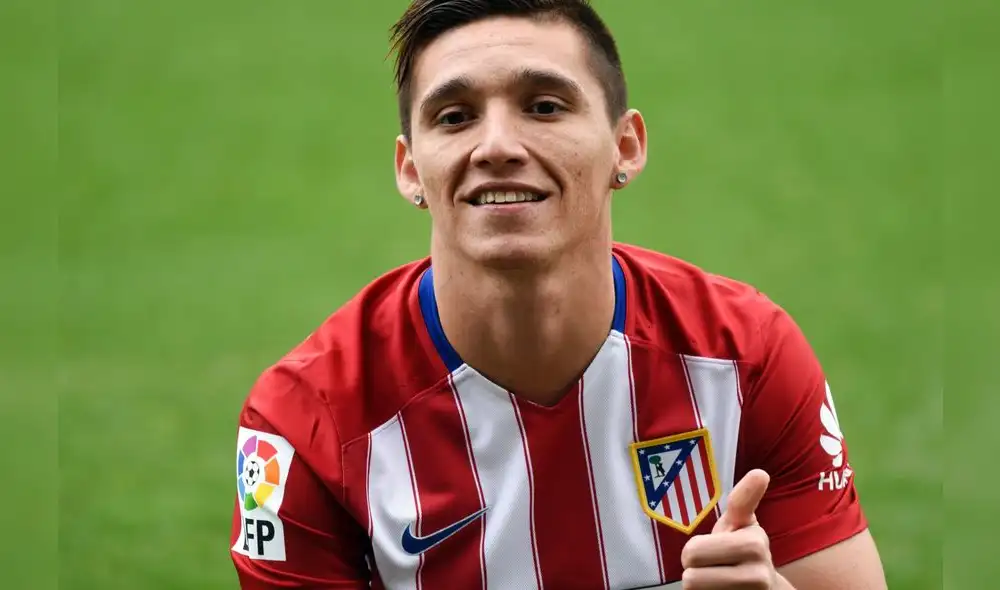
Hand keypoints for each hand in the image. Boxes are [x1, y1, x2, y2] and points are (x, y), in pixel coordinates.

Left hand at [680, 469, 779, 588]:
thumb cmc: (744, 552)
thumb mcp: (742, 525)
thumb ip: (743, 500)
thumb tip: (760, 472)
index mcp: (754, 543)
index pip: (694, 551)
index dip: (694, 551)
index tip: (718, 544)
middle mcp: (757, 574)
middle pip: (690, 570)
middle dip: (694, 567)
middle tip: (711, 564)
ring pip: (693, 588)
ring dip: (699, 585)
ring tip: (716, 580)